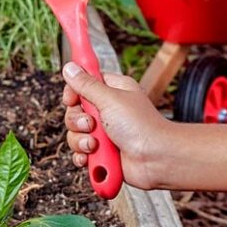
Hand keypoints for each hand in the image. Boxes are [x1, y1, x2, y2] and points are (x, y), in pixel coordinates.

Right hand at [62, 64, 167, 189]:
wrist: (156, 158)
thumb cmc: (141, 126)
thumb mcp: (110, 99)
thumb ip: (87, 85)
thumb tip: (70, 67)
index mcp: (113, 90)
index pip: (84, 84)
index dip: (74, 91)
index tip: (72, 99)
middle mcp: (108, 110)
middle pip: (75, 110)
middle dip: (77, 121)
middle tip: (91, 124)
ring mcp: (105, 132)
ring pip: (75, 133)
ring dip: (81, 141)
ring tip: (95, 145)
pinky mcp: (103, 152)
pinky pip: (81, 152)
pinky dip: (83, 156)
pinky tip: (91, 157)